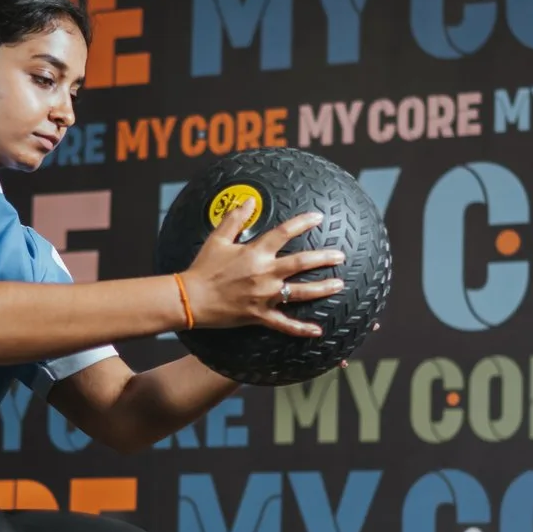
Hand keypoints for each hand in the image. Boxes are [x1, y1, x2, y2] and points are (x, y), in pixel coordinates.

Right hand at [180, 199, 344, 336]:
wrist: (191, 299)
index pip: (284, 233)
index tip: (319, 217)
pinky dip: (301, 329)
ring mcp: (265, 296)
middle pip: (301, 263)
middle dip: (324, 258)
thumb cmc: (204, 268)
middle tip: (341, 255)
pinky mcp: (260, 315)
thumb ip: (235, 218)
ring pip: (300, 292)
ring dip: (322, 288)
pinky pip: (285, 324)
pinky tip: (318, 330)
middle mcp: (264, 273)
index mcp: (255, 252)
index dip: (303, 223)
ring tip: (339, 285)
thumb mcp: (218, 239)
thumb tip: (249, 200)